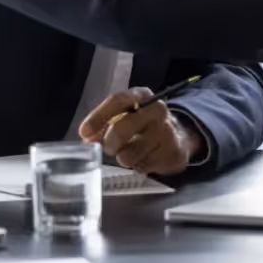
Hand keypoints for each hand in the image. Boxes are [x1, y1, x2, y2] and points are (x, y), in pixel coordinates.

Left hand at [79, 88, 201, 176]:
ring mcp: (167, 132)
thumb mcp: (125, 116)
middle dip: (110, 143)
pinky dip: (139, 166)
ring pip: (129, 155)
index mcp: (142, 96)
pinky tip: (146, 157)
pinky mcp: (172, 153)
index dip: (98, 117)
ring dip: (125, 158)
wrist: (177, 136)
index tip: (84, 133)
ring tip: (131, 152)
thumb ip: (104, 125)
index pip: (117, 100)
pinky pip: (142, 167)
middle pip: (121, 129)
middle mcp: (157, 110)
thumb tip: (88, 138)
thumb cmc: (143, 124)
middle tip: (109, 148)